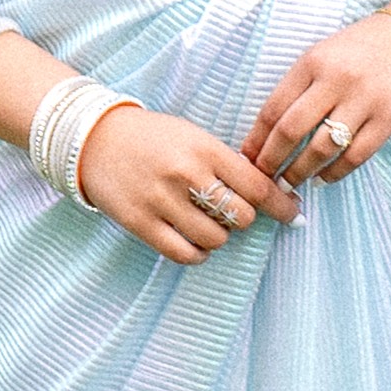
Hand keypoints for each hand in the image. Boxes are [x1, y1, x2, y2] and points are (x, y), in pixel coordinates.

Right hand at [78, 100, 300, 259]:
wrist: (97, 139)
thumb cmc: (155, 138)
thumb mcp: (195, 137)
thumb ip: (227, 163)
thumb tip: (269, 192)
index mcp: (206, 149)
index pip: (258, 186)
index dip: (282, 204)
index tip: (293, 212)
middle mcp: (186, 175)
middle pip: (242, 217)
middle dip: (244, 218)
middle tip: (234, 212)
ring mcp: (162, 201)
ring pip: (216, 239)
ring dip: (219, 236)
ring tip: (208, 223)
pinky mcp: (140, 223)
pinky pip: (184, 253)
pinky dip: (198, 253)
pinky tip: (195, 242)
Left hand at [249, 7, 390, 188]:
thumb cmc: (367, 45)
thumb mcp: (326, 53)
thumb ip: (301, 86)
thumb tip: (270, 132)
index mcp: (312, 62)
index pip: (272, 109)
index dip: (255, 141)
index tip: (247, 161)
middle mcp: (335, 79)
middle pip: (290, 132)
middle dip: (271, 163)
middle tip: (265, 180)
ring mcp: (364, 98)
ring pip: (321, 148)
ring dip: (300, 173)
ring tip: (291, 184)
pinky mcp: (390, 115)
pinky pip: (355, 155)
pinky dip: (335, 173)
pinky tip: (325, 177)